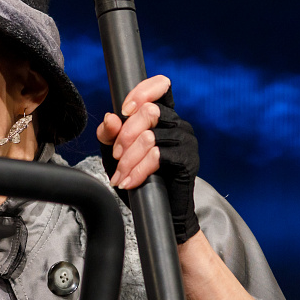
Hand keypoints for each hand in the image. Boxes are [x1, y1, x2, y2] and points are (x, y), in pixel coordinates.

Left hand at [96, 75, 200, 242]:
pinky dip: (139, 170)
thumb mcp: (117, 155)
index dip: (142, 91)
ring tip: (121, 175)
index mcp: (165, 117)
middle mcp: (179, 124)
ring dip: (129, 159)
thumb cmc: (141, 179)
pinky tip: (130, 182)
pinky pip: (158, 156)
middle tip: (117, 155)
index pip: (161, 86)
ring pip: (150, 137)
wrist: (162, 213)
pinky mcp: (188, 160)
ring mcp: (187, 141)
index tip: (125, 110)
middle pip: (150, 111)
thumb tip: (110, 118)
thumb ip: (110, 135)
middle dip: (126, 135)